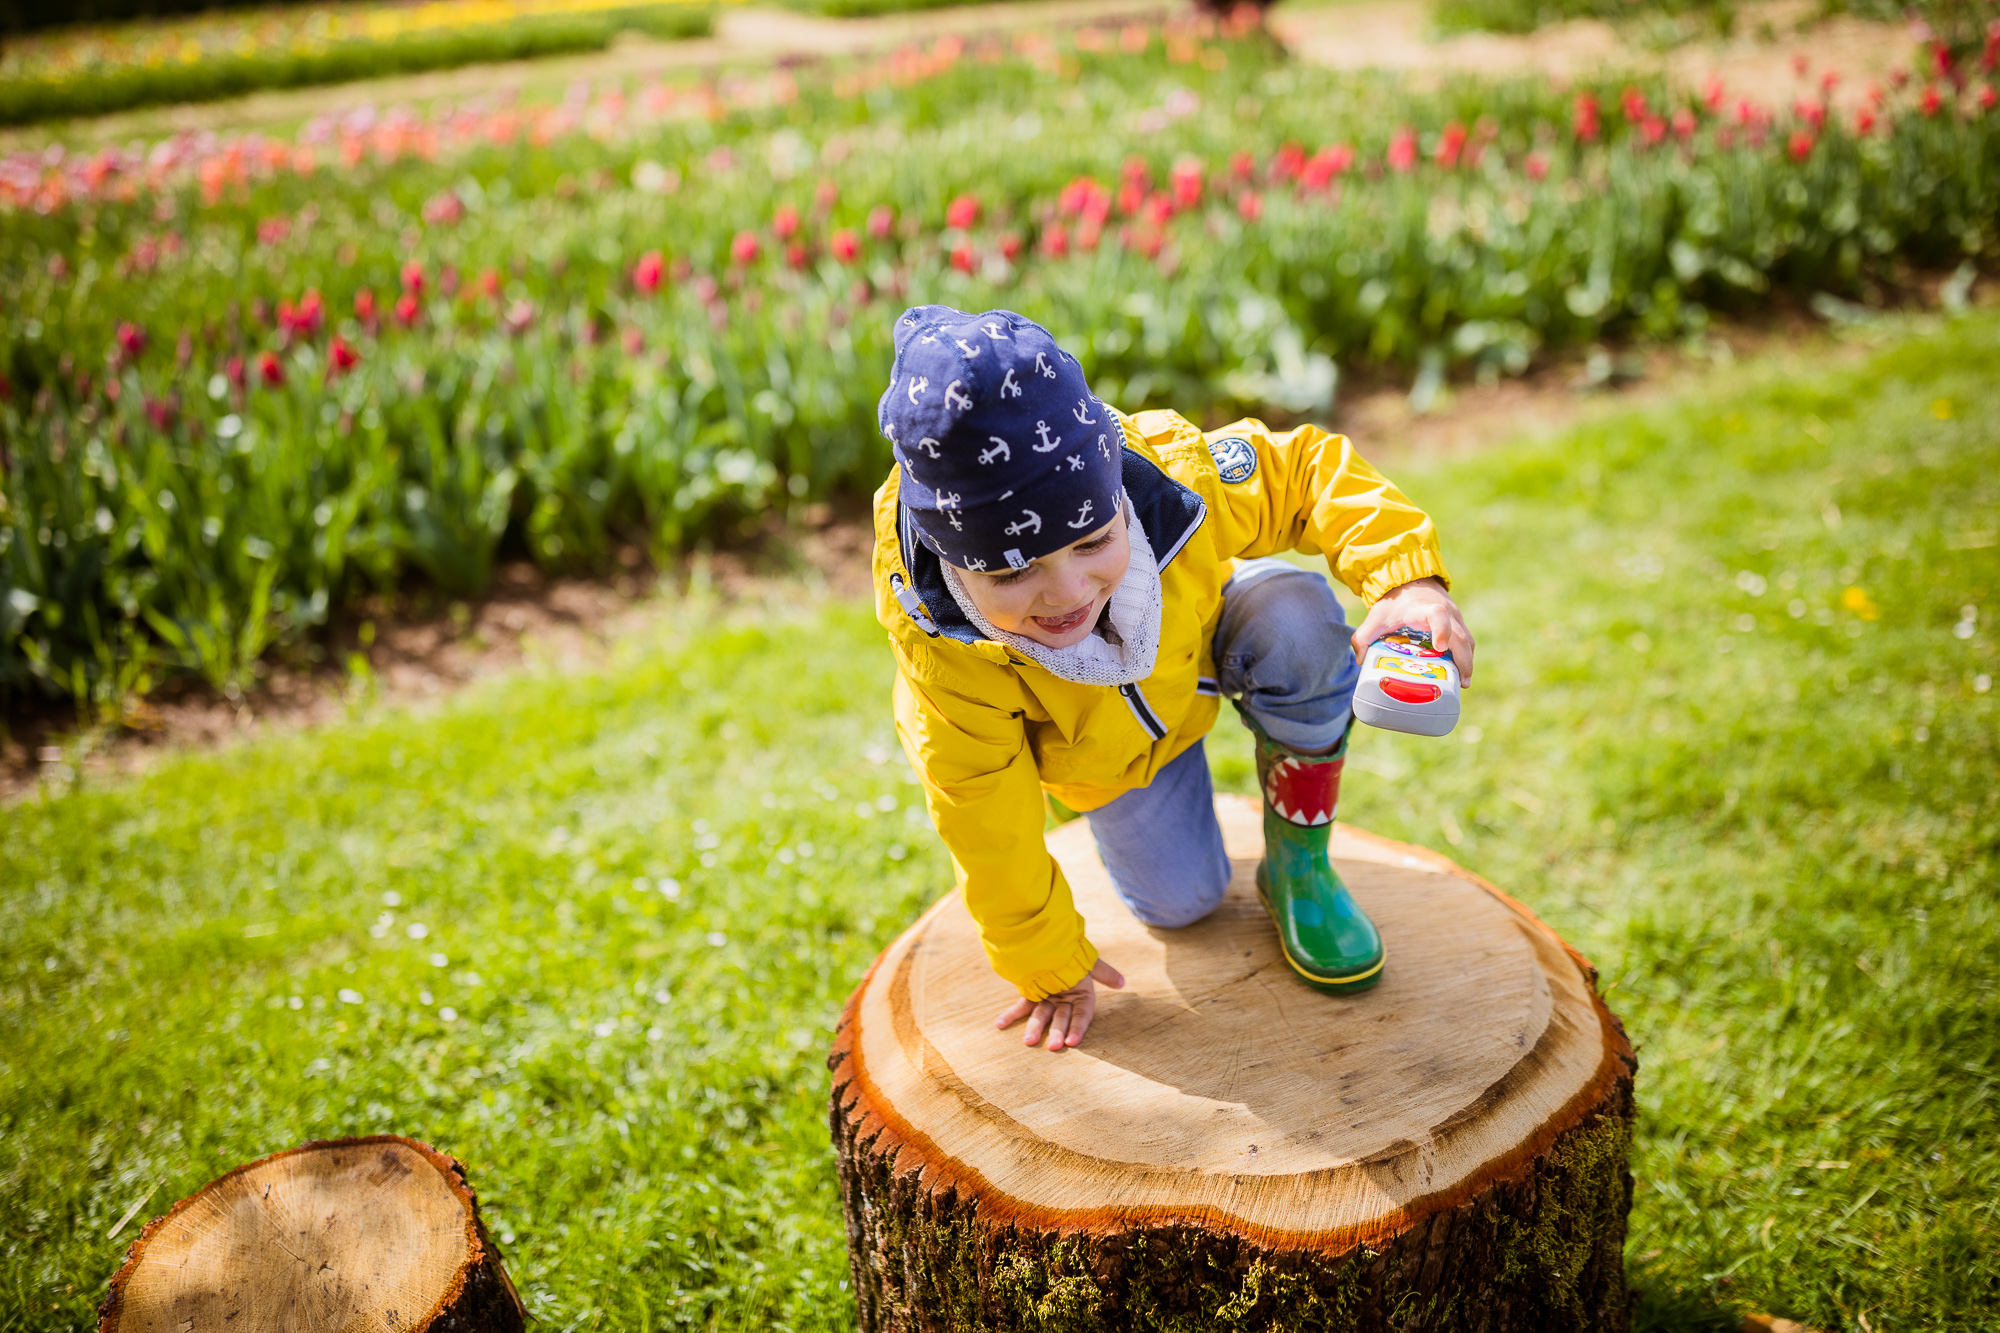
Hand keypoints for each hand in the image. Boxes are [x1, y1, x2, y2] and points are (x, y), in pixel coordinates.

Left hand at [994, 957, 1125, 1050]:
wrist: (1048, 937)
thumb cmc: (1072, 951)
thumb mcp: (1090, 962)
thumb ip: (1105, 973)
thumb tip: (1122, 983)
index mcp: (1080, 994)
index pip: (1081, 1015)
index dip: (1078, 1027)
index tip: (1072, 1041)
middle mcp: (1064, 999)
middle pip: (1061, 1018)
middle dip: (1057, 1031)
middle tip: (1052, 1047)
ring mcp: (1046, 998)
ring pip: (1042, 1015)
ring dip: (1035, 1027)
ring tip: (1028, 1041)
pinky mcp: (1031, 993)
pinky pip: (1021, 1006)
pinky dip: (1011, 1015)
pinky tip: (1000, 1024)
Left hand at [1351, 576, 1475, 686]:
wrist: (1411, 581)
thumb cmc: (1395, 601)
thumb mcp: (1376, 617)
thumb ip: (1363, 637)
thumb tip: (1361, 660)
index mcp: (1424, 608)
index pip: (1438, 615)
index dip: (1442, 630)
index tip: (1440, 647)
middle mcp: (1445, 612)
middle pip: (1460, 636)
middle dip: (1463, 660)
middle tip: (1461, 683)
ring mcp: (1455, 617)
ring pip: (1467, 640)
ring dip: (1467, 661)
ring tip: (1462, 683)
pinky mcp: (1458, 623)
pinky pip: (1466, 641)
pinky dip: (1465, 657)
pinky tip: (1460, 673)